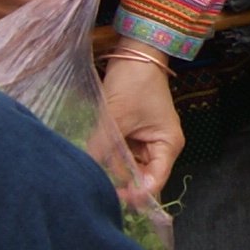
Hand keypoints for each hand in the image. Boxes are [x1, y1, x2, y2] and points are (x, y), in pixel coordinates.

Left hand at [89, 47, 183, 205]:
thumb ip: (100, 148)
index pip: (154, 182)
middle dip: (119, 181)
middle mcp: (159, 147)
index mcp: (167, 145)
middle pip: (140, 176)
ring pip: (127, 165)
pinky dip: (107, 156)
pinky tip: (93, 158)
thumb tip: (82, 173)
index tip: (112, 197)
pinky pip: (119, 153)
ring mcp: (145, 140)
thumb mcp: (116, 117)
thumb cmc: (134, 83)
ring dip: (110, 168)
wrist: (134, 52)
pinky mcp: (132, 133)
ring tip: (90, 172)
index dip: (135, 194)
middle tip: (94, 186)